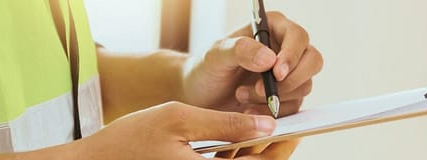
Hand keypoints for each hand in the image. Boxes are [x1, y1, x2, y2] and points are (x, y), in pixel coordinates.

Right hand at [68, 101, 277, 158]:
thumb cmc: (132, 139)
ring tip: (259, 127)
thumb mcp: (179, 119)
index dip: (281, 148)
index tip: (295, 129)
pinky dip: (231, 157)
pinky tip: (235, 138)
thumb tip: (266, 125)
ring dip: (250, 153)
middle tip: (284, 128)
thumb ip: (224, 123)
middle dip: (269, 150)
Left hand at [181, 11, 322, 116]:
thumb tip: (270, 59)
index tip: (276, 73)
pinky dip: (272, 112)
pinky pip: (294, 107)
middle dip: (290, 80)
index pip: (298, 37)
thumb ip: (240, 50)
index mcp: (273, 28)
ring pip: (304, 86)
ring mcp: (290, 74)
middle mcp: (286, 48)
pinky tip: (248, 110)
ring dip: (274, 97)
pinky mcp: (288, 97)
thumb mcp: (216, 55)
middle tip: (261, 91)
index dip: (292, 55)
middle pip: (312, 61)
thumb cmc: (206, 69)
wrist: (200, 96)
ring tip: (242, 96)